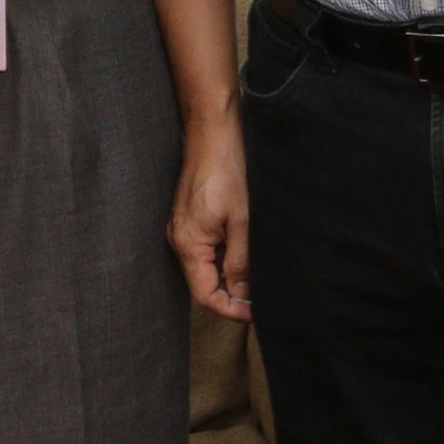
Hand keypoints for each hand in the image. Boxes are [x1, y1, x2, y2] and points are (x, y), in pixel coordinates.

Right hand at [168, 119, 252, 321]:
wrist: (213, 130)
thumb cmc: (226, 169)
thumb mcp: (242, 220)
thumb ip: (241, 261)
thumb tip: (244, 294)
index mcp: (187, 244)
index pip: (205, 295)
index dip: (231, 309)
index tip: (256, 312)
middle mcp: (180, 239)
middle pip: (205, 283)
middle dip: (233, 294)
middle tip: (263, 297)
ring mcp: (184, 227)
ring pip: (208, 266)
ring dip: (232, 274)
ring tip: (260, 275)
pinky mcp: (193, 216)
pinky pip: (208, 248)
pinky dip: (227, 256)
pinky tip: (247, 251)